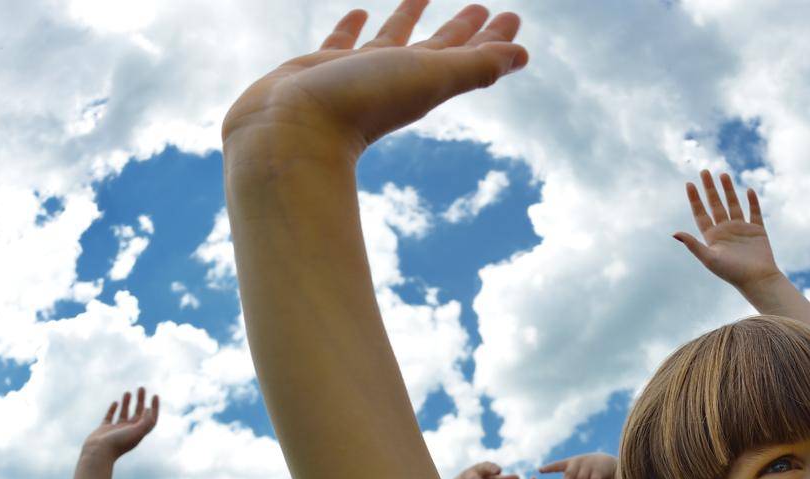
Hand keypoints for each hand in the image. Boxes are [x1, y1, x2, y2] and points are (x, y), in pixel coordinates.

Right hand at [81, 388, 159, 459]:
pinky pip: (110, 417)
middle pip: (138, 413)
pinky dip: (113, 409)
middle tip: (141, 388)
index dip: (155, 408)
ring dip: (127, 403)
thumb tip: (149, 409)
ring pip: (124, 414)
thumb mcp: (136, 432)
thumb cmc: (118, 443)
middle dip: (141, 401)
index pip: (150, 419)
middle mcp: (129, 431)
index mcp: (138, 432)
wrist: (99, 452)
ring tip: (128, 392)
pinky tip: (116, 402)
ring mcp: (116, 430)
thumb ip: (146, 421)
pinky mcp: (105, 429)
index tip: (155, 396)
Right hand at [221, 1, 527, 161]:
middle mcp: (393, 79)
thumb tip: (522, 56)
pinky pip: (341, 42)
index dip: (493, 38)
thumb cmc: (359, 106)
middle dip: (461, 27)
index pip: (469, 56)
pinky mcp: (318, 69)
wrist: (287, 134)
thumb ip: (473, 67)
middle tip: (481, 7)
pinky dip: (353, 27)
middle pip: (438, 47)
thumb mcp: (426, 78)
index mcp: (423, 83)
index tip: (512, 17)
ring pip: (390, 39)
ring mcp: (355, 74)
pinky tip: (359, 14)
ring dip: (408, 17)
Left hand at [540, 452, 616, 478]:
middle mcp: (578, 464)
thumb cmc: (585, 468)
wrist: (605, 461)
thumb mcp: (576, 472)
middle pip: (569, 476)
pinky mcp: (597, 474)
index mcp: (570, 462)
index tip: (539, 470)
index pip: (558, 465)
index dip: (549, 468)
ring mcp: (588, 468)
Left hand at [672, 170, 779, 291]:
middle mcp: (725, 231)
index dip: (695, 199)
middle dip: (710, 188)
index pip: (701, 214)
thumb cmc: (732, 272)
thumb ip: (693, 244)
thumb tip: (674, 233)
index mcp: (712, 237)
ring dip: (728, 190)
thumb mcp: (709, 258)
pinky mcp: (757, 231)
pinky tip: (748, 190)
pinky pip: (754, 212)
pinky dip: (752, 201)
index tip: (689, 183)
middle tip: (704, 171)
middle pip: (715, 205)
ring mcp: (741, 229)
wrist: (757, 280)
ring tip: (723, 174)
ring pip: (733, 204)